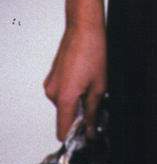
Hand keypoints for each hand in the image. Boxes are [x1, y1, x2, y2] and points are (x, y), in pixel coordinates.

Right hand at [42, 22, 107, 141]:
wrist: (84, 27)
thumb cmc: (93, 51)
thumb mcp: (99, 85)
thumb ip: (93, 111)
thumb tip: (90, 130)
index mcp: (64, 98)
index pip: (63, 131)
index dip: (76, 136)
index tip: (87, 134)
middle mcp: (52, 93)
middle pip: (65, 117)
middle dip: (80, 115)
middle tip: (97, 101)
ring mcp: (50, 84)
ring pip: (64, 104)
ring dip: (77, 101)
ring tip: (91, 83)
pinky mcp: (52, 77)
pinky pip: (61, 93)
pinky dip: (72, 91)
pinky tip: (84, 77)